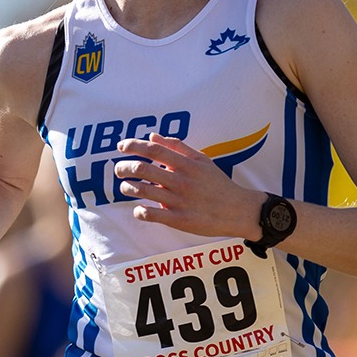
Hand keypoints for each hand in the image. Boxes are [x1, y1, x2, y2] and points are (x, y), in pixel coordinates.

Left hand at [115, 133, 267, 239]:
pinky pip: (152, 215)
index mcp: (187, 164)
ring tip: (126, 187)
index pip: (154, 150)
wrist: (237, 211)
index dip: (133, 146)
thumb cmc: (218, 184)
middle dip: (124, 167)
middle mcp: (181, 181)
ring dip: (128, 187)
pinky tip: (138, 209)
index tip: (121, 146)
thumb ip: (177, 147)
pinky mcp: (179, 220)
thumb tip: (152, 136)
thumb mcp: (202, 160)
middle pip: (143, 169)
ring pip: (143, 191)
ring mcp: (179, 201)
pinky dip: (139, 211)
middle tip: (119, 169)